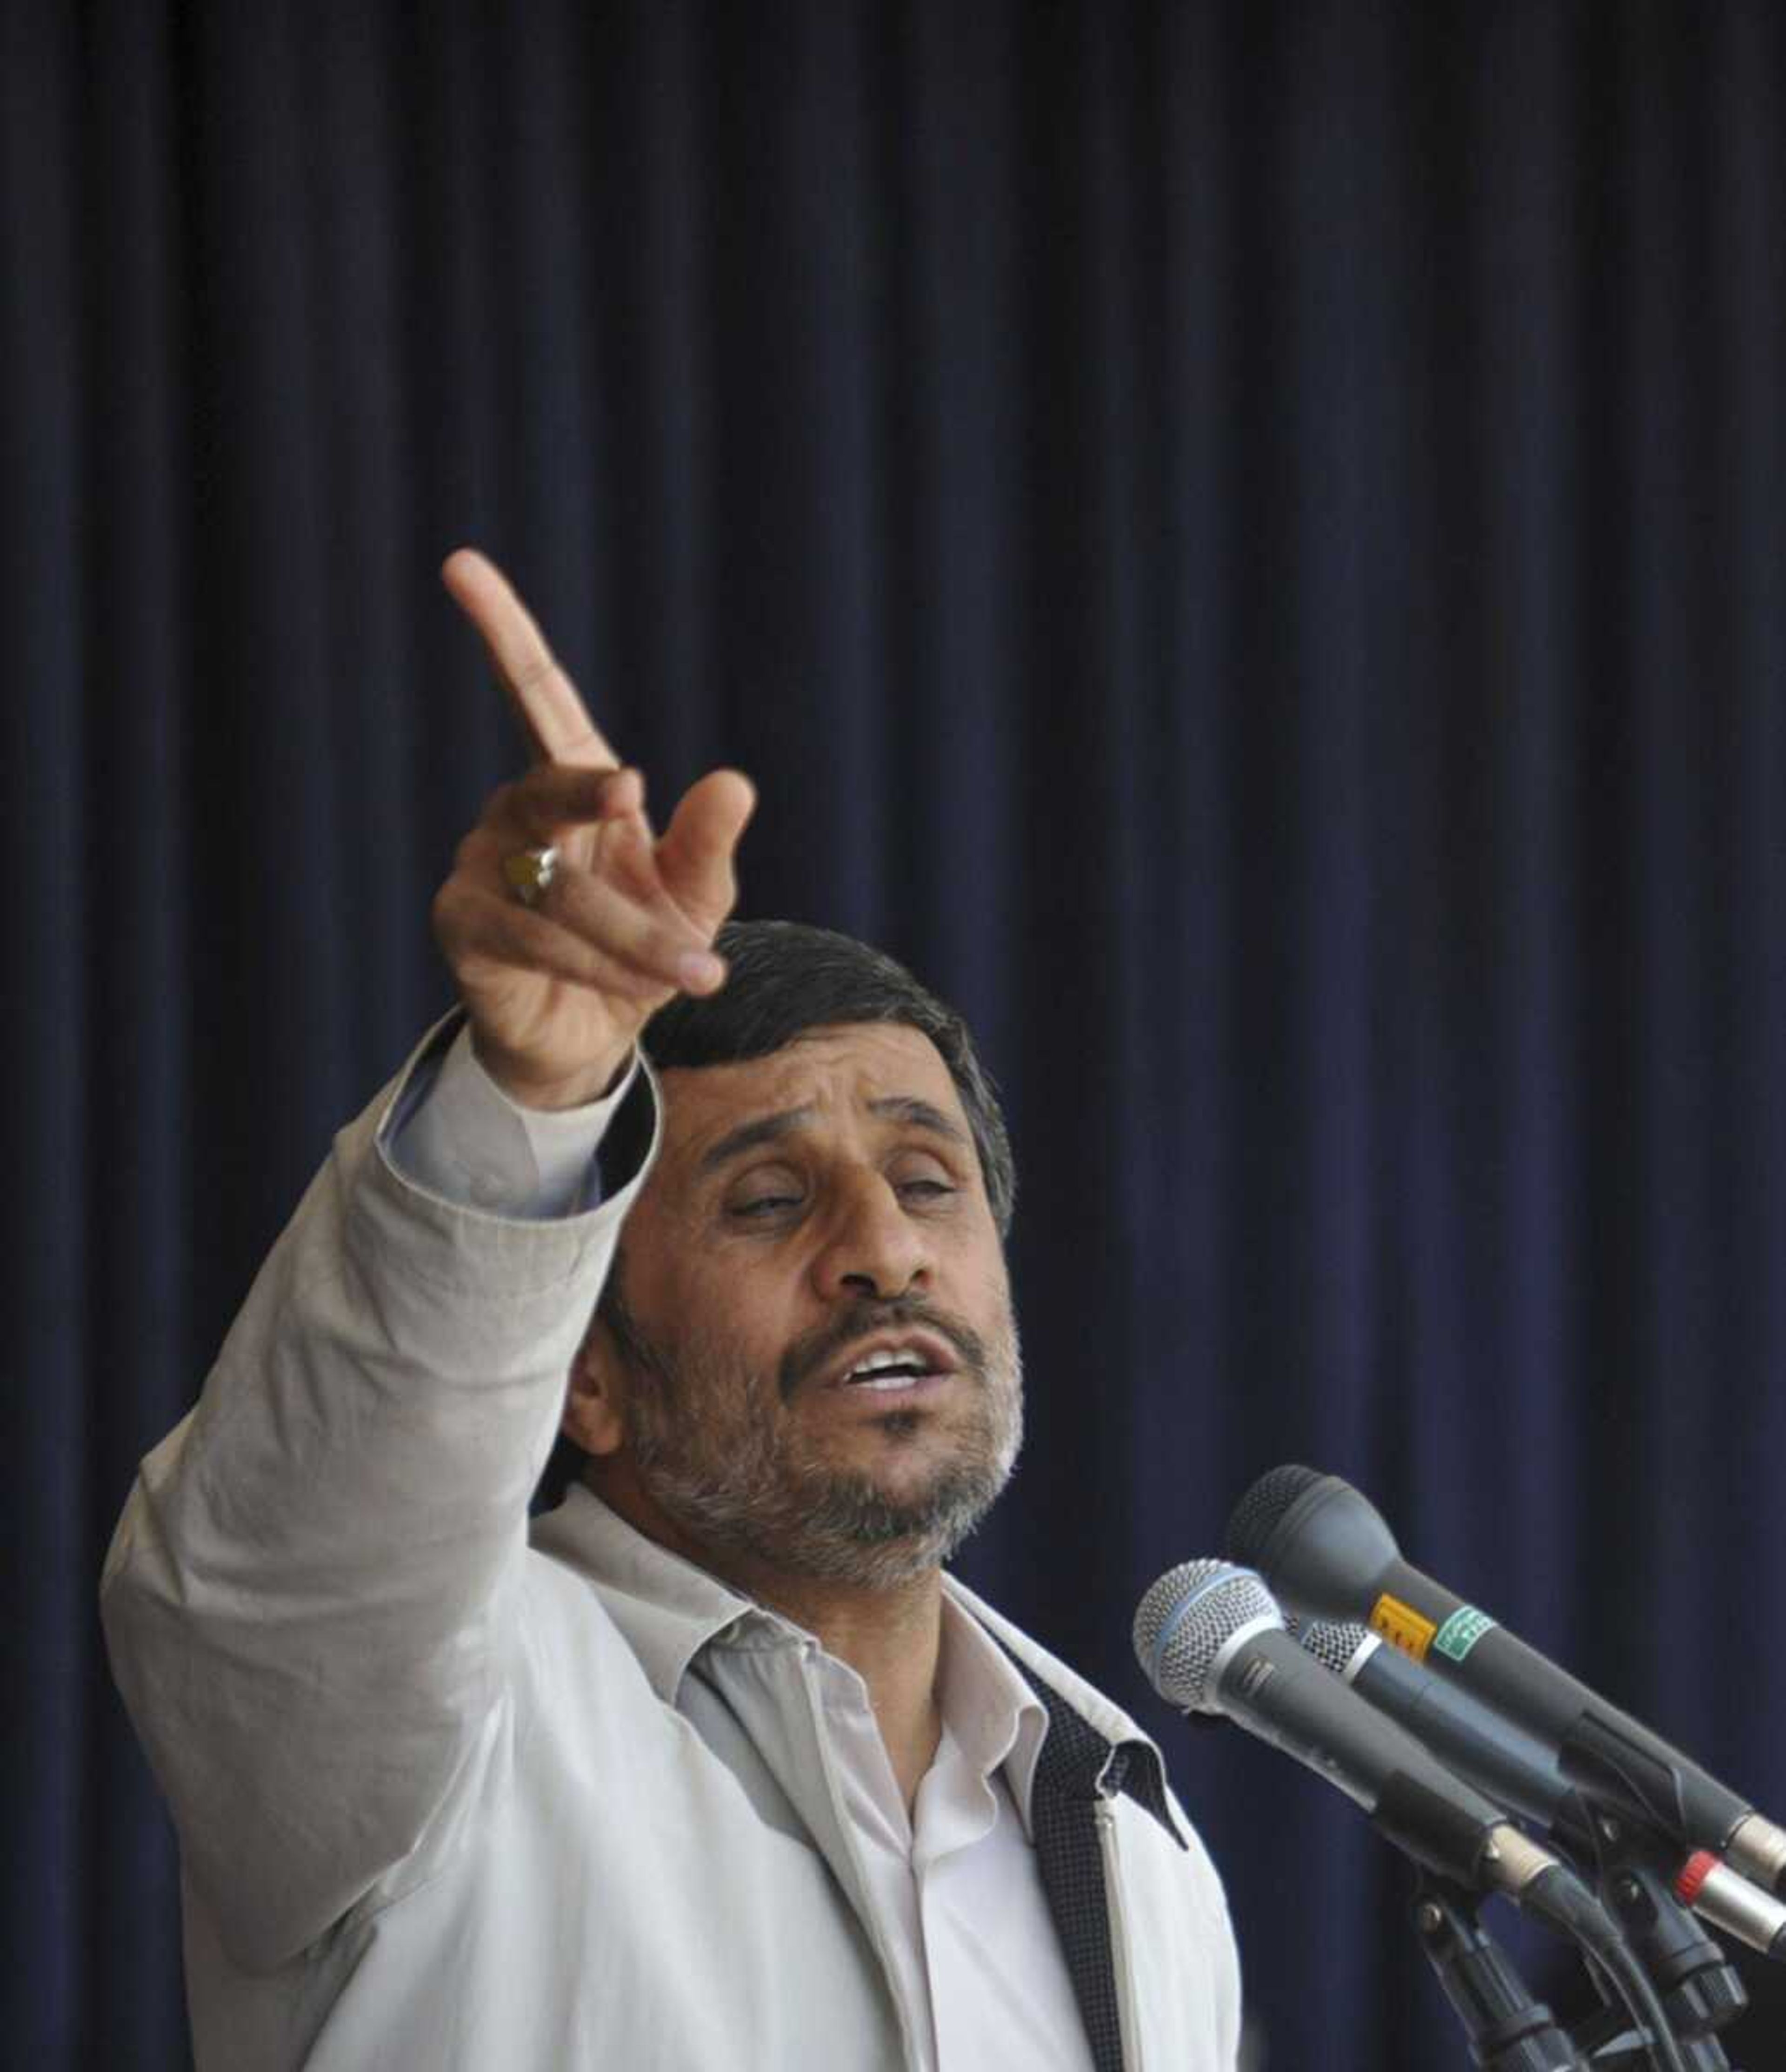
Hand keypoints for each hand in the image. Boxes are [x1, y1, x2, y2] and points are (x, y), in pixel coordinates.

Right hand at [431, 549, 754, 1108]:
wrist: (589, 1036)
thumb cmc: (642, 947)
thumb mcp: (693, 895)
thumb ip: (709, 844)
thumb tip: (733, 782)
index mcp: (570, 784)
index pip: (533, 693)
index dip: (501, 630)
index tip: (460, 563)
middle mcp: (514, 815)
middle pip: (544, 785)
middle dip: (585, 795)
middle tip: (629, 794)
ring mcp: (479, 869)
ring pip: (557, 888)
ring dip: (632, 933)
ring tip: (695, 971)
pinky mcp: (462, 928)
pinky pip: (533, 938)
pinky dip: (596, 965)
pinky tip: (639, 990)